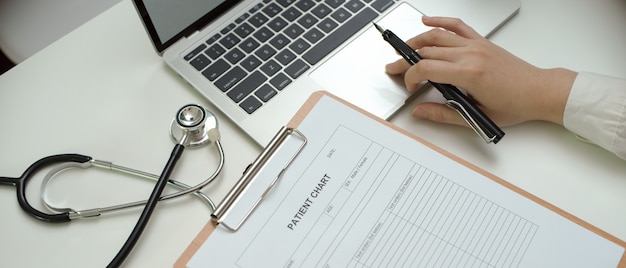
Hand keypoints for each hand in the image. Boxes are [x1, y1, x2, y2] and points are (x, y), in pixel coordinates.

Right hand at [386, 16, 576, 126]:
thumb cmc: (515, 104)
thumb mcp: (477, 116)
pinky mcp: (481, 42)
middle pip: (427, 51)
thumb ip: (443, 114)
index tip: (411, 88)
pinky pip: (456, 26)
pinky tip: (427, 21)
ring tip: (403, 50)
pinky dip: (440, 21)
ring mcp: (475, 45)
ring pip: (437, 36)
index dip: (411, 78)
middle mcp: (470, 55)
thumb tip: (421, 112)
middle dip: (406, 60)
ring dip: (416, 41)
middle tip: (394, 68)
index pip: (427, 69)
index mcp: (469, 74)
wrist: (538, 91)